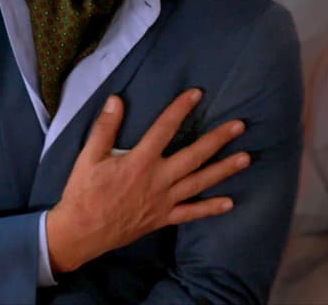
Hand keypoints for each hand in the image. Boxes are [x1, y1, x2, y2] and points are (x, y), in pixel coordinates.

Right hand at [46, 89, 248, 273]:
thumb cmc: (83, 193)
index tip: (197, 94)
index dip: (180, 109)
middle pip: (194, 156)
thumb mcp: (88, 157)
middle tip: (239, 126)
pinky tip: (229, 203)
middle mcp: (157, 180)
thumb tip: (116, 99)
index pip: (164, 129)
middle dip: (218, 139)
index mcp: (139, 162)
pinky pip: (191, 213)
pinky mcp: (162, 218)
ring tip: (245, 158)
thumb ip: (105, 128)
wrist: (81, 233)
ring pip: (200, 183)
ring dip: (224, 170)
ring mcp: (163, 201)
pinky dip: (210, 209)